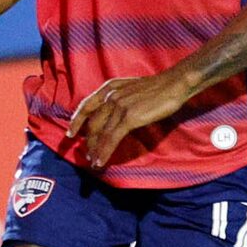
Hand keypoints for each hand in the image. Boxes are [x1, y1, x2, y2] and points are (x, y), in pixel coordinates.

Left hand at [65, 69, 198, 167]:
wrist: (174, 84)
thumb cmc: (157, 87)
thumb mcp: (130, 88)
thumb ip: (118, 98)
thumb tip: (112, 114)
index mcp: (109, 88)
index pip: (86, 106)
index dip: (76, 121)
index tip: (71, 134)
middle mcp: (110, 96)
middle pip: (92, 123)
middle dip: (88, 142)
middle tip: (87, 155)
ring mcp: (118, 107)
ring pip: (100, 133)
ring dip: (95, 150)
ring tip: (93, 162)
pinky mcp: (129, 118)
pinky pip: (112, 139)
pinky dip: (104, 152)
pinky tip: (101, 161)